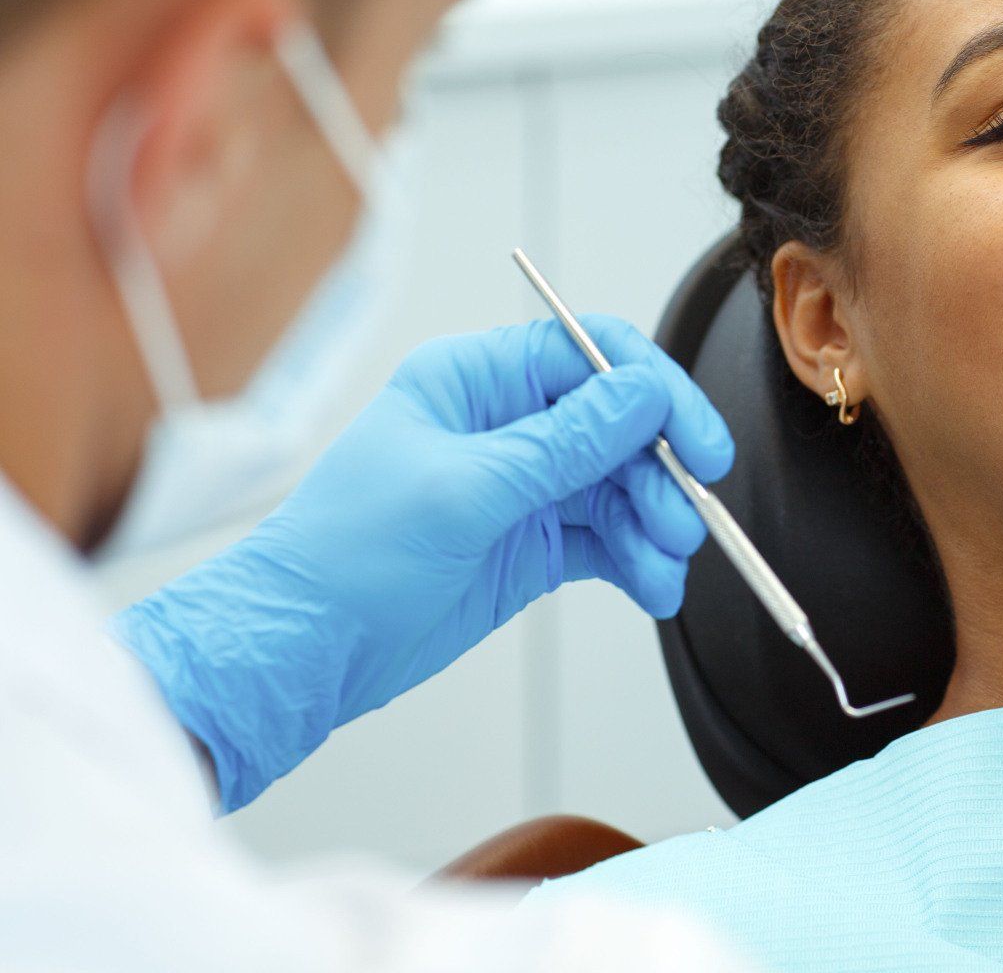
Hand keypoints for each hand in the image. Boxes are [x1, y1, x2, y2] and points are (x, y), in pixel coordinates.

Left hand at [112, 317, 731, 810]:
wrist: (300, 652)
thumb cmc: (346, 556)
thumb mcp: (465, 490)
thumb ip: (566, 443)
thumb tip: (645, 394)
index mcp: (475, 380)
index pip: (592, 356)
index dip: (656, 393)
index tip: (697, 442)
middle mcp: (506, 423)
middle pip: (620, 425)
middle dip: (661, 473)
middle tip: (687, 521)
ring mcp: (522, 486)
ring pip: (621, 487)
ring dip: (654, 525)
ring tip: (665, 568)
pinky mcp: (532, 544)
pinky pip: (607, 540)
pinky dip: (637, 562)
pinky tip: (652, 589)